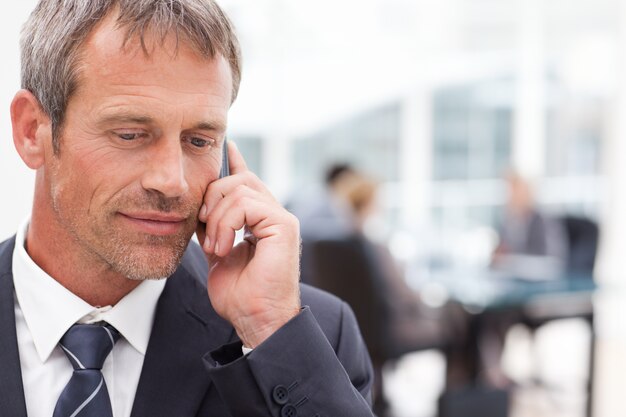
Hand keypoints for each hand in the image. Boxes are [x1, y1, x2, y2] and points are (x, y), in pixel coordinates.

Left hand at [196, 141, 300, 347]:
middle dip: (211, 195)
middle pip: (238, 178)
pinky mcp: (283, 225)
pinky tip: (223, 246)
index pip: (246, 179)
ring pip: (239, 187)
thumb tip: (202, 206)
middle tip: (203, 226)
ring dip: (216, 217)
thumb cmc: (239, 294)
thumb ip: (215, 227)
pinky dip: (226, 223)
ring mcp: (281, 218)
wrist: (255, 319)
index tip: (226, 146)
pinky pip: (246, 203)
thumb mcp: (218, 252)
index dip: (234, 160)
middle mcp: (273, 213)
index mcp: (260, 219)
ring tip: (214, 247)